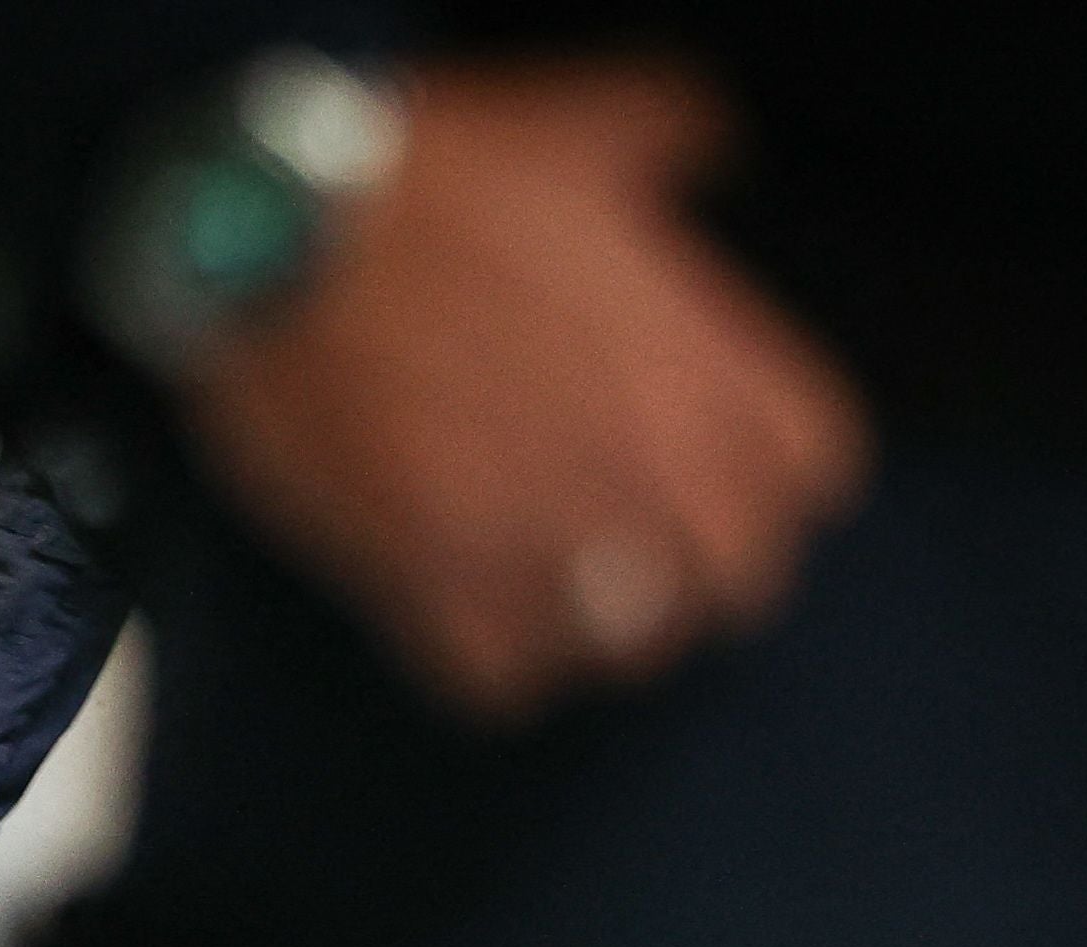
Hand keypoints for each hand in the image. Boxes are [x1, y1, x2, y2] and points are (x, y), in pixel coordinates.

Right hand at [173, 63, 868, 721]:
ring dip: (598, 620)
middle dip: (699, 566)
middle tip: (643, 540)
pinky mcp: (431, 586)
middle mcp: (640, 464)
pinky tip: (468, 609)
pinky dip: (491, 660)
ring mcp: (539, 537)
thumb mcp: (580, 124)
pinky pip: (501, 681)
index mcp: (696, 361)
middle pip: (738, 580)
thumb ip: (671, 136)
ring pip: (625, 647)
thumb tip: (710, 150)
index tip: (726, 463)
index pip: (813, 471)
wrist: (274, 234)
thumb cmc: (426, 178)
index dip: (770, 472)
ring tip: (556, 583)